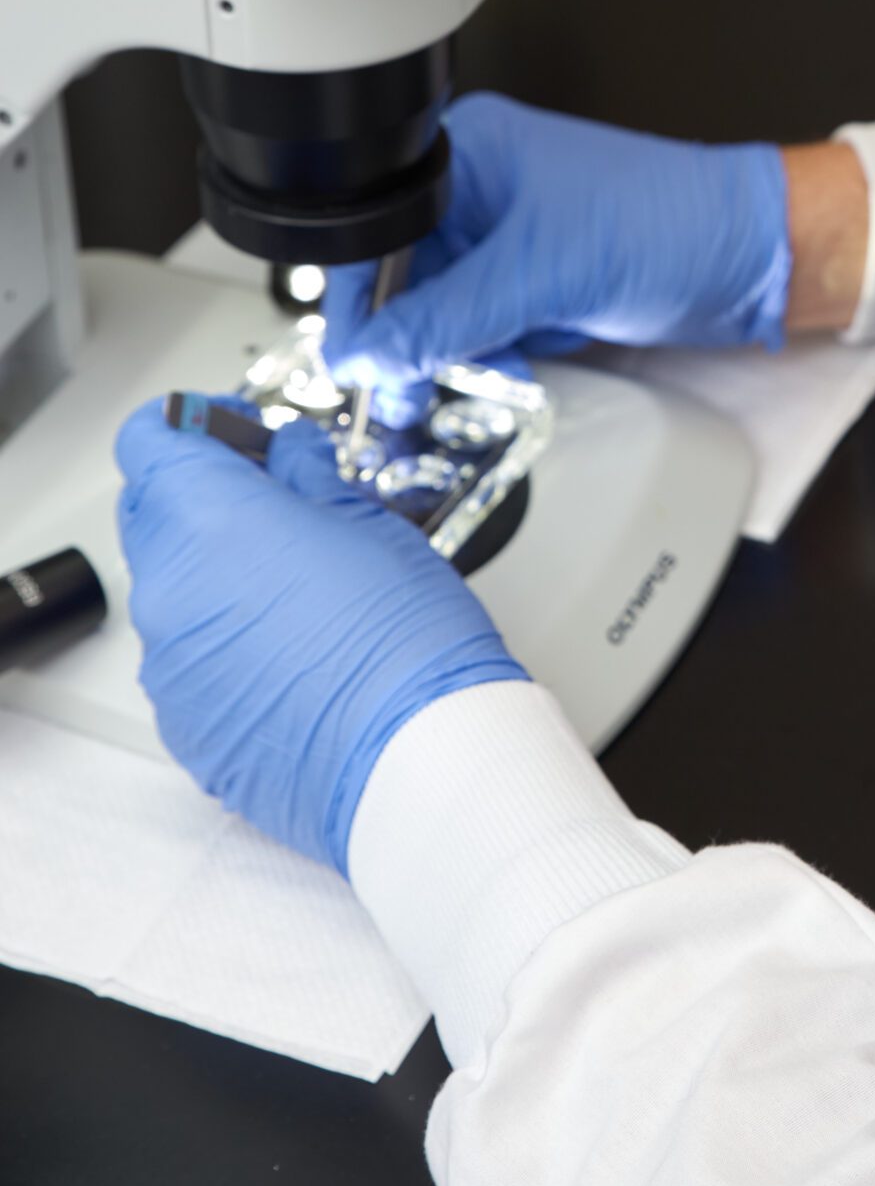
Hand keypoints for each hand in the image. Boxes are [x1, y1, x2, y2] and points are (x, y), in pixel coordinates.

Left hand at [115, 400, 526, 869]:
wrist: (414, 759)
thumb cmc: (404, 640)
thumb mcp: (369, 523)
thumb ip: (308, 478)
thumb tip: (288, 456)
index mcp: (206, 519)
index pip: (149, 441)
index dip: (191, 426)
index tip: (237, 433)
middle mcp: (168, 589)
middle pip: (153, 513)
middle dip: (204, 497)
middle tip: (277, 502)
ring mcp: (167, 664)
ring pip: (172, 591)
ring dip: (216, 574)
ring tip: (299, 590)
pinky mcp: (182, 723)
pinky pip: (186, 660)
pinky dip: (224, 643)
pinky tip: (293, 654)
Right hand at [322, 91, 791, 398]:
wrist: (754, 257)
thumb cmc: (671, 222)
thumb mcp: (540, 276)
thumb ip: (446, 319)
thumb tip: (374, 354)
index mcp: (473, 154)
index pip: (381, 232)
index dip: (364, 301)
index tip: (358, 363)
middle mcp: (487, 191)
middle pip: (411, 278)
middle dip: (413, 340)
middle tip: (402, 398)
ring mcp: (517, 239)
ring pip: (450, 311)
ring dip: (459, 352)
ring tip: (473, 377)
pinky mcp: (547, 280)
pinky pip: (492, 325)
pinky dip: (498, 352)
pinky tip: (519, 361)